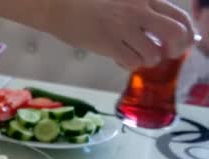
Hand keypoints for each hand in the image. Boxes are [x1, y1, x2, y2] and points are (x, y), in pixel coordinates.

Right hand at [45, 0, 194, 68]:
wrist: (59, 7)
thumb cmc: (88, 4)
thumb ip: (142, 10)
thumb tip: (159, 31)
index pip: (179, 17)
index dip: (185, 34)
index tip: (178, 44)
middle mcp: (137, 10)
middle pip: (174, 34)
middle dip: (174, 49)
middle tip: (164, 54)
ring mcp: (122, 28)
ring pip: (152, 53)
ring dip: (147, 60)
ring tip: (136, 57)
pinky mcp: (107, 43)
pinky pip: (131, 62)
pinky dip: (130, 65)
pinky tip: (120, 59)